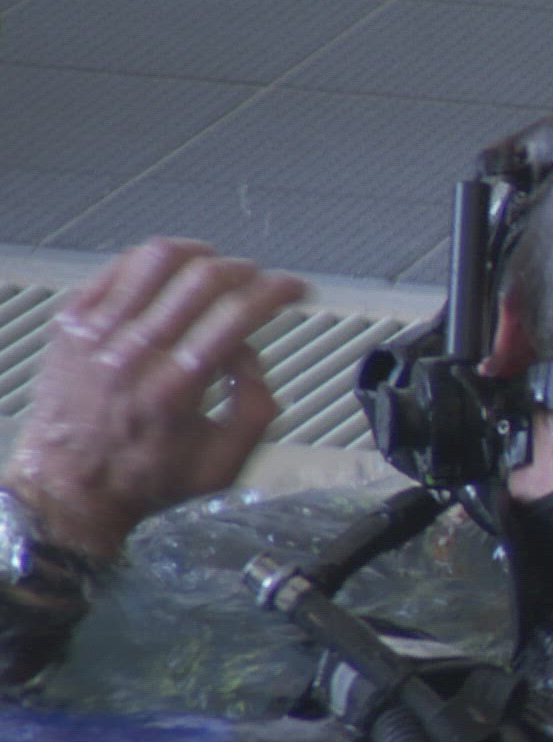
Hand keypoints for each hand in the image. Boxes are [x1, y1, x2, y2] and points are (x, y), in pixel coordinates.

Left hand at [2, 239, 308, 559]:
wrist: (68, 487)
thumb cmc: (143, 478)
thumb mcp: (222, 466)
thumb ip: (256, 411)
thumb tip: (253, 360)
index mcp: (176, 387)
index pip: (238, 314)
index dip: (277, 291)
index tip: (294, 289)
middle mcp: (135, 352)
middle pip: (203, 279)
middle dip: (246, 272)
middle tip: (260, 280)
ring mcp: (98, 332)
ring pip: (157, 259)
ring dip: (199, 255)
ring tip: (215, 266)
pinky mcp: (73, 322)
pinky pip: (118, 268)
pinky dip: (152, 262)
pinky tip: (170, 272)